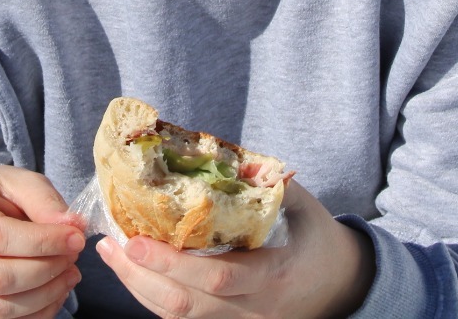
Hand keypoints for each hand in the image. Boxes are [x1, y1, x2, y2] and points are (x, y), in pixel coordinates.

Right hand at [0, 165, 87, 317]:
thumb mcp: (19, 180)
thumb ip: (44, 200)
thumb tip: (73, 227)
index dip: (42, 242)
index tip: (75, 238)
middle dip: (46, 271)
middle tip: (72, 256)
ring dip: (46, 296)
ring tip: (70, 273)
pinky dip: (36, 314)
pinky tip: (54, 291)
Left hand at [95, 181, 373, 318]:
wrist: (346, 289)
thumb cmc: (321, 242)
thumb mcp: (305, 210)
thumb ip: (272, 185)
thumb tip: (234, 155)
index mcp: (274, 278)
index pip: (215, 280)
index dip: (172, 264)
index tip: (136, 240)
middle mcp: (256, 313)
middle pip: (187, 306)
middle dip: (141, 277)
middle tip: (110, 246)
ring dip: (140, 288)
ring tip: (112, 255)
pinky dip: (154, 299)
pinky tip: (135, 273)